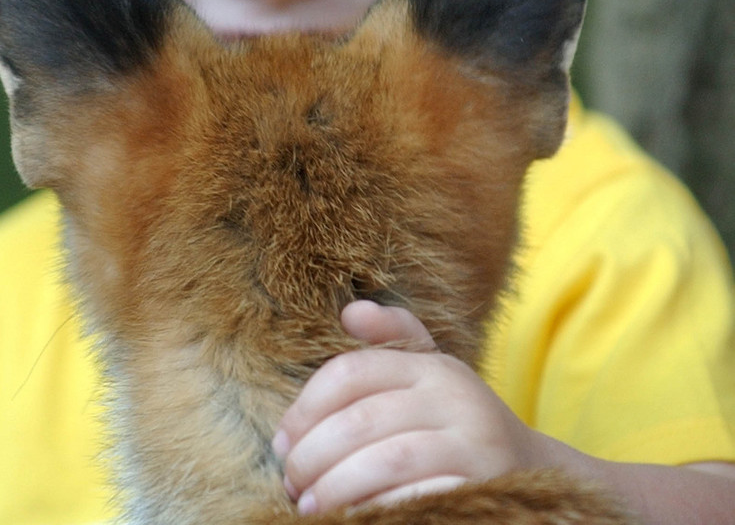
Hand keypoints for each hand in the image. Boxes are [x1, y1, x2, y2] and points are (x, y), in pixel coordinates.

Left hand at [273, 300, 542, 513]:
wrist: (535, 473)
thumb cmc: (458, 425)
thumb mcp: (431, 374)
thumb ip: (391, 341)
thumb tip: (350, 313)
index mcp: (433, 366)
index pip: (351, 371)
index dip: (306, 407)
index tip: (282, 440)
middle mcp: (455, 397)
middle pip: (360, 421)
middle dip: (313, 455)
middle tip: (290, 480)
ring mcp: (473, 444)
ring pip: (386, 461)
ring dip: (336, 486)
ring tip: (308, 504)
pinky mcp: (483, 487)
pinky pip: (418, 497)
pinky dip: (377, 507)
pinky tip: (352, 517)